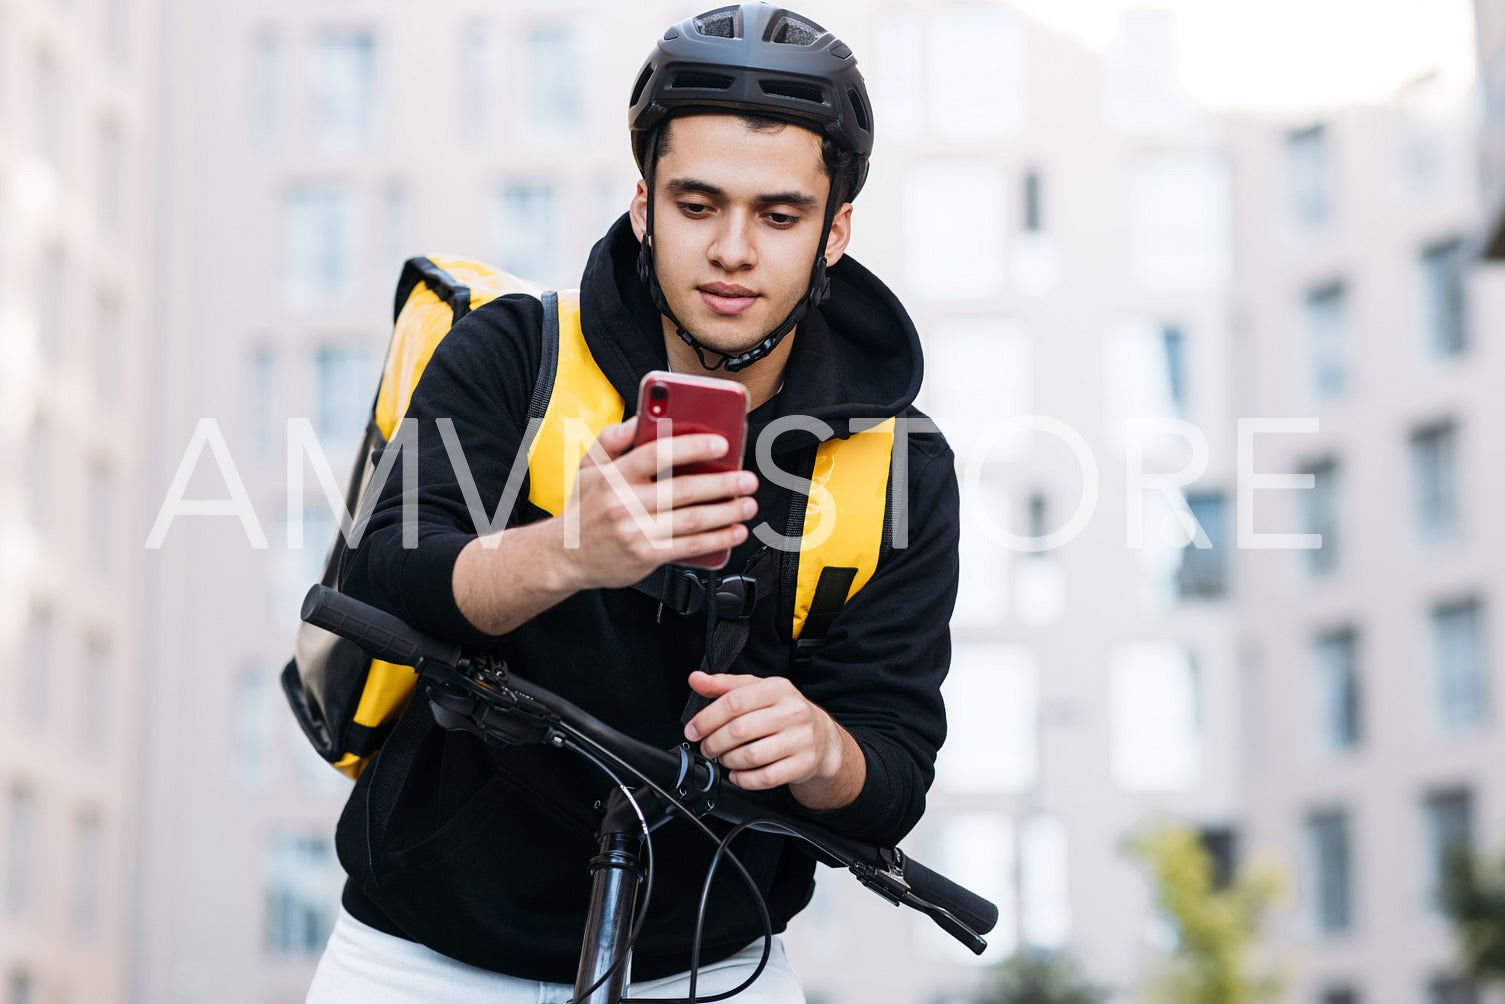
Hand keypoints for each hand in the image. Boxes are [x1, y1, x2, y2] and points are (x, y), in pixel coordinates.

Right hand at [559, 417, 757, 589]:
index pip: (656, 454)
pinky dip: (718, 539)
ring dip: (727, 512)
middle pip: (683, 489)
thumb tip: (640, 417)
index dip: (692, 447)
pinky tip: (734, 531)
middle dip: (722, 483)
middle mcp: (624, 503)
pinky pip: (690, 546)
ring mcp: (636, 532)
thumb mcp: (587, 467)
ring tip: (748, 504)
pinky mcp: (646, 556)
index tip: (721, 443)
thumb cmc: (584, 509)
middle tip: (747, 479)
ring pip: (692, 519)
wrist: (565, 556)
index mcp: (613, 476)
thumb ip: (612, 439)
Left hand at [684, 671, 863, 809]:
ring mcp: (800, 739)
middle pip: (740, 730)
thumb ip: (725, 685)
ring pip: (751, 756)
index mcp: (777, 689)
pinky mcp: (802, 764)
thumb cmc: (784, 711)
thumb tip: (696, 679)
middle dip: (714, 742)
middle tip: (707, 747)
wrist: (822, 738)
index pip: (734, 701)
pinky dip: (744, 779)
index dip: (707, 718)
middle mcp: (792, 712)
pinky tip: (738, 774)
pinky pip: (765, 777)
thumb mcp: (757, 690)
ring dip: (728, 761)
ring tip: (724, 758)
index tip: (693, 729)